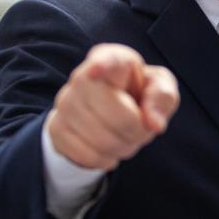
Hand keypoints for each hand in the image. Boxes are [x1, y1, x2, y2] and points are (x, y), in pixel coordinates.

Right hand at [46, 43, 179, 170]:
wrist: (108, 109)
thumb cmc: (138, 93)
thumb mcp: (159, 88)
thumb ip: (162, 98)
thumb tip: (154, 124)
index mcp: (113, 59)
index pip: (106, 61)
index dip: (101, 66)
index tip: (96, 70)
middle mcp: (82, 77)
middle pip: (119, 118)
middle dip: (137, 131)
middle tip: (139, 127)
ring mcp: (65, 102)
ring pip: (102, 141)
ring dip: (122, 148)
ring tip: (124, 137)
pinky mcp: (55, 127)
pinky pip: (86, 156)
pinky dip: (103, 159)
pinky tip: (107, 149)